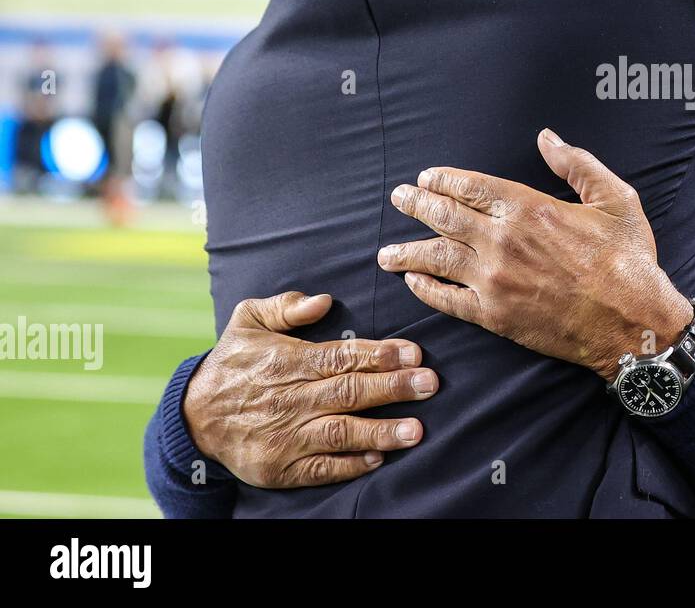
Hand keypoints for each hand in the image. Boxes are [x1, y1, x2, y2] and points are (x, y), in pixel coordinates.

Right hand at [183, 291, 437, 487]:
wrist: (191, 418)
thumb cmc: (231, 364)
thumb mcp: (247, 321)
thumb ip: (284, 306)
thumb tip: (323, 300)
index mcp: (285, 361)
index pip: (339, 357)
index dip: (378, 356)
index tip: (413, 353)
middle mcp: (287, 399)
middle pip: (346, 393)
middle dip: (392, 389)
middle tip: (429, 384)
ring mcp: (284, 437)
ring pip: (338, 433)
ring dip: (380, 432)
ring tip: (416, 430)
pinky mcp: (279, 468)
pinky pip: (320, 468)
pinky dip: (349, 465)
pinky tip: (378, 458)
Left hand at [378, 129, 693, 381]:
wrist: (631, 322)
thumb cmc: (628, 259)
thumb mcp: (615, 198)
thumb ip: (577, 164)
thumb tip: (547, 137)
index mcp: (528, 207)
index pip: (471, 186)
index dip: (444, 179)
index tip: (426, 177)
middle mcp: (503, 241)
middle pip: (444, 217)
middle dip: (416, 204)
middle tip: (398, 198)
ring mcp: (494, 280)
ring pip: (438, 258)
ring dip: (408, 251)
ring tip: (385, 252)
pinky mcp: (495, 316)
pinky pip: (449, 300)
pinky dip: (427, 289)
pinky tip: (414, 282)